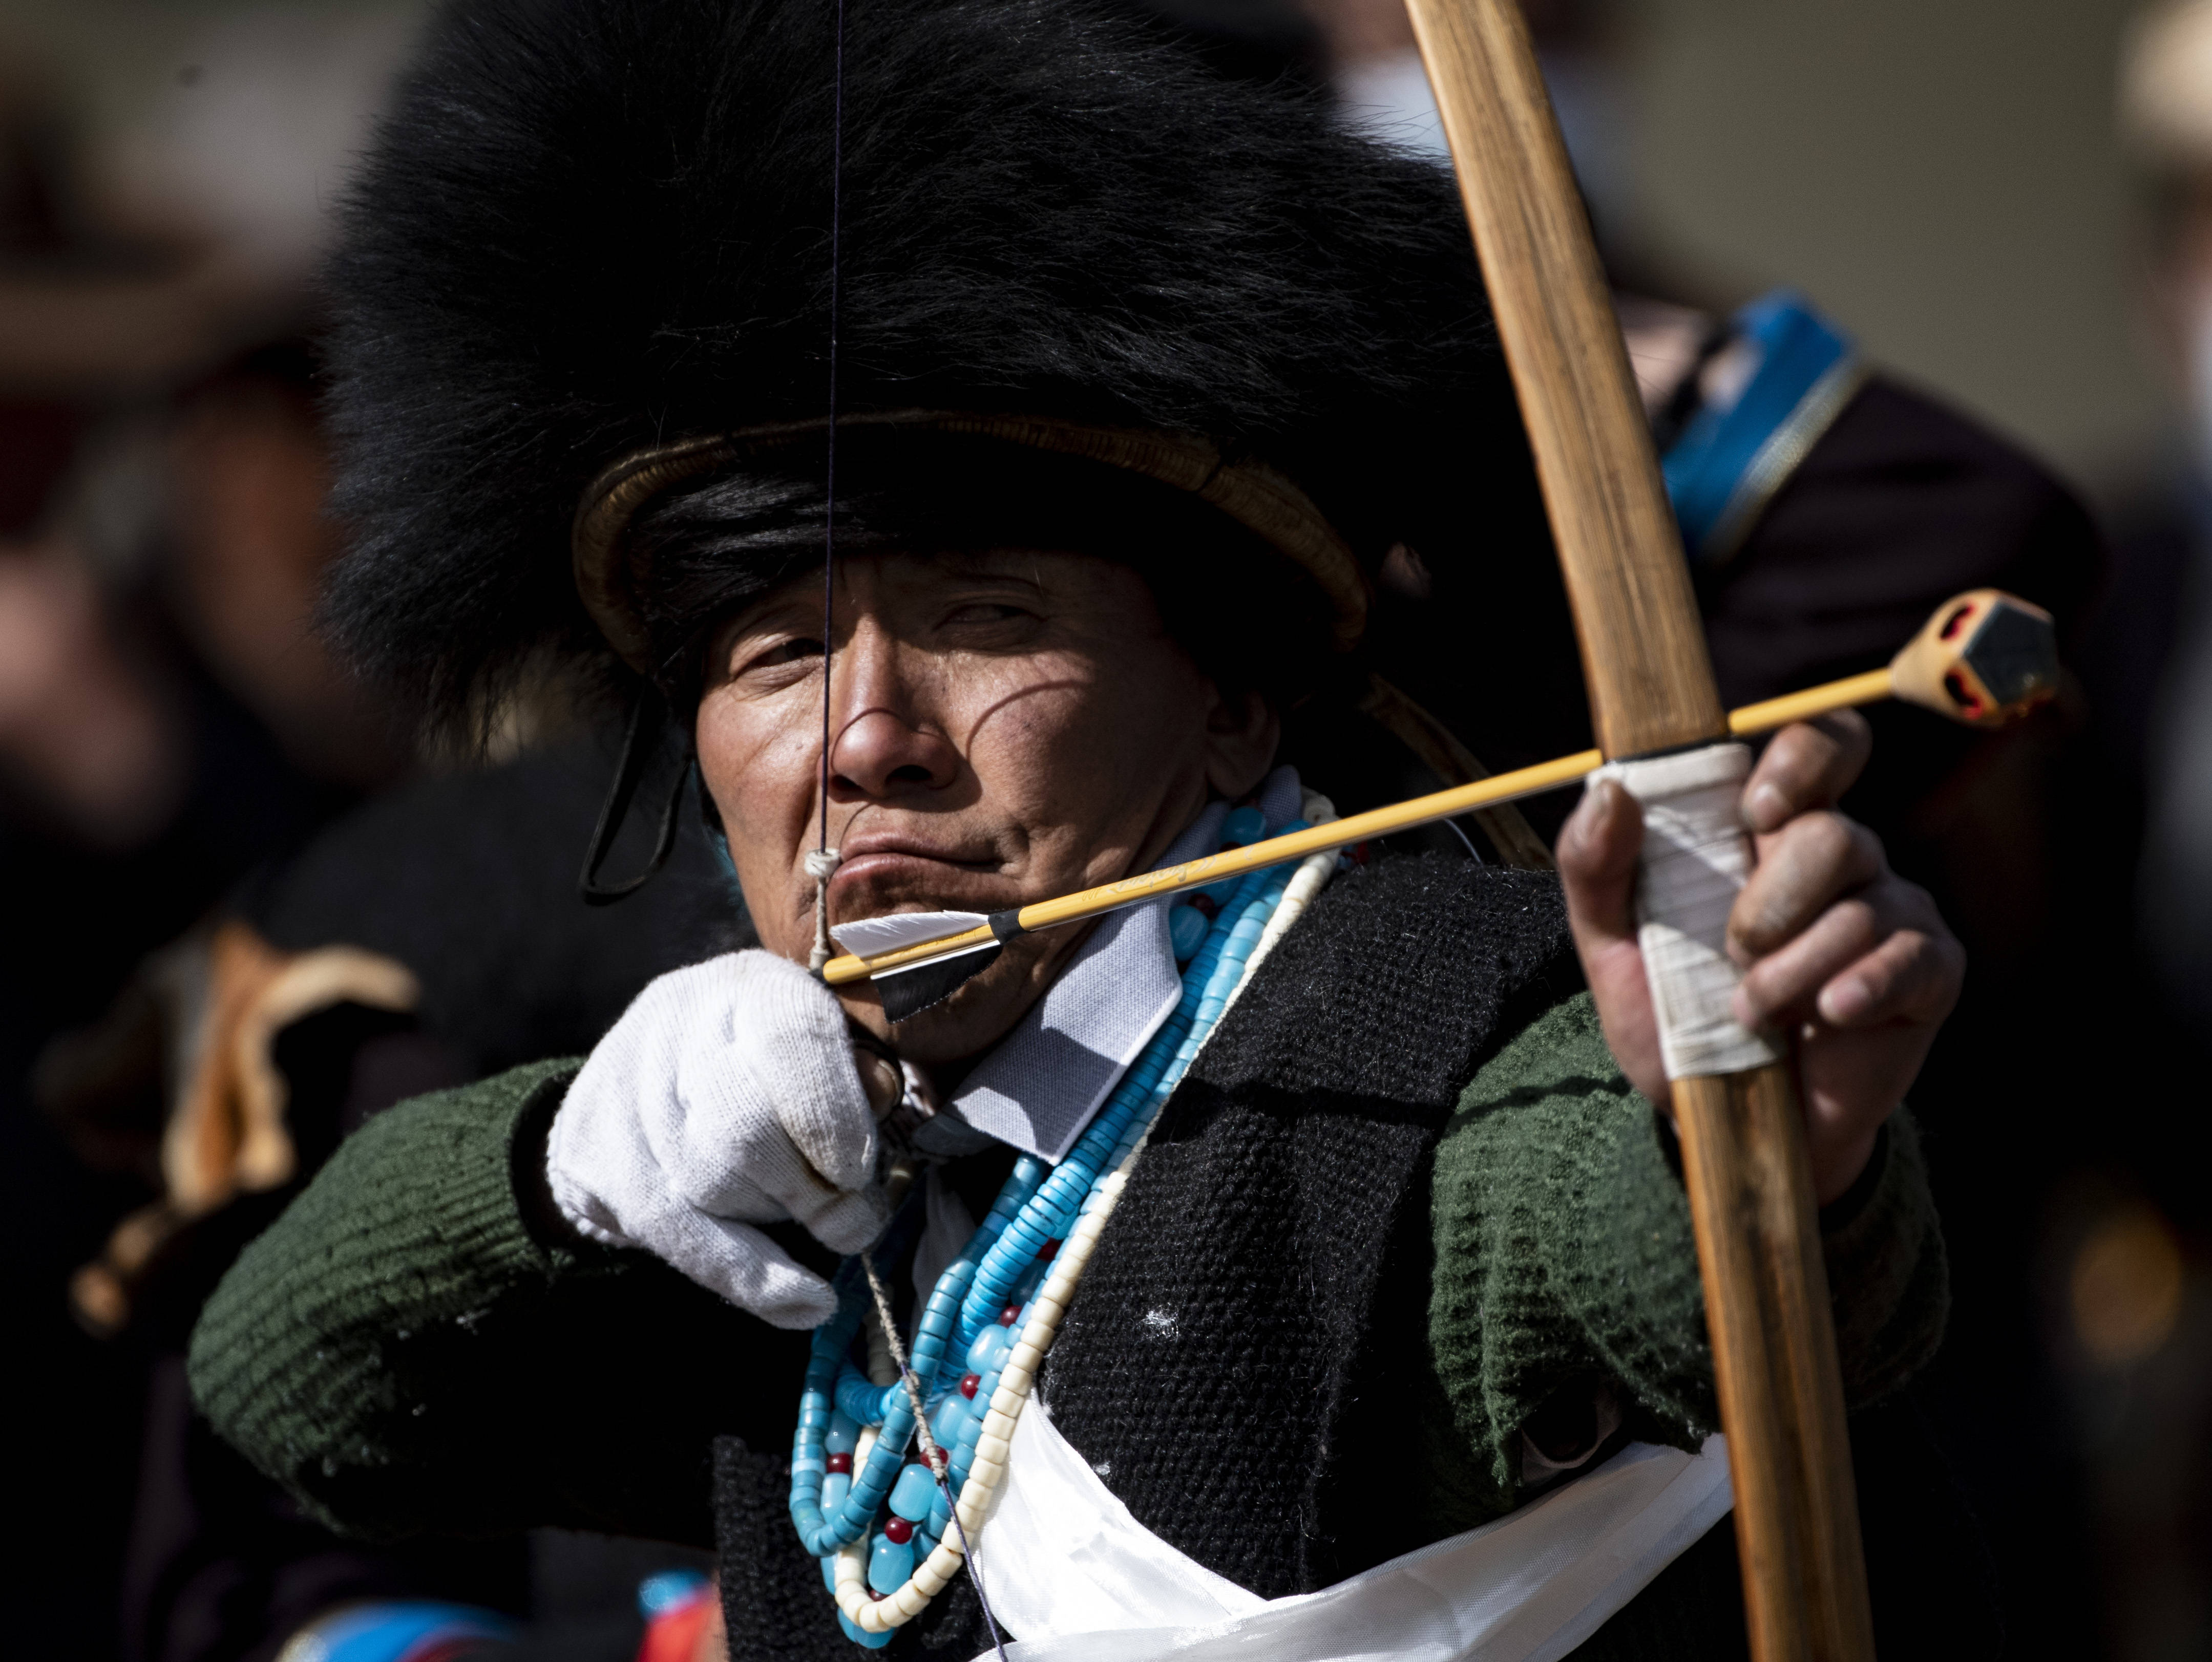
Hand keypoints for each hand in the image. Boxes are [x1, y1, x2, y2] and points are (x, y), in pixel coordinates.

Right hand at [545, 950, 889, 1326]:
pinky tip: (801, 1302)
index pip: (790, 1044)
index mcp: (751, 986)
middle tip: (852, 1220)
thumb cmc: (768, 1069)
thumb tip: (873, 1124)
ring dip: (777, 1224)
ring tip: (821, 1227)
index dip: (831, 1118)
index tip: (857, 1172)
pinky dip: (747, 1278)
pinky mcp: (594, 1156)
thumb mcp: (828, 1052)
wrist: (642, 1078)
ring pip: (708, 1186)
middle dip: (808, 1190)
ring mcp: (624, 1088)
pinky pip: (677, 1235)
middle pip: (743, 1128)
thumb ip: (860, 1081)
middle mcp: (678, 1022)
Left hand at [1557, 714, 1962, 1203]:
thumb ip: (1595, 865)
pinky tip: (1829, 1016)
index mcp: (1772, 832)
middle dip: (1771, 902)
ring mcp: (1893, 911)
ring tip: (1755, 1012)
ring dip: (1792, 970)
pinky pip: (1911, 959)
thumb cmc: (1675, 1014)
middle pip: (1833, 834)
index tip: (1755, 812)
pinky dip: (1860, 988)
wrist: (1722, 1117)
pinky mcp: (1929, 973)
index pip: (1821, 749)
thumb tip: (1610, 789)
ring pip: (1862, 907)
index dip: (1801, 763)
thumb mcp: (1611, 943)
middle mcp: (1843, 857)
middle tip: (1734, 954)